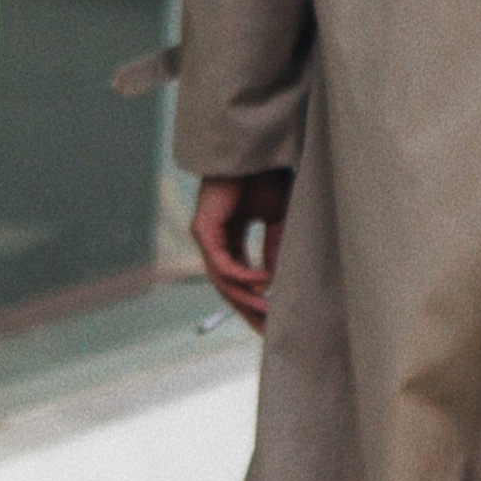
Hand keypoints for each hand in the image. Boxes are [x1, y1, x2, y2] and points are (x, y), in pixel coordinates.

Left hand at [192, 170, 291, 330]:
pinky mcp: (202, 229)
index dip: (254, 300)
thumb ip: (275, 250)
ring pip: (222, 280)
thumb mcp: (277, 221)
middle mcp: (214, 239)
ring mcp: (205, 236)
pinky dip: (242, 275)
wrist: (256, 151)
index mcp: (229, 237)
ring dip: (245, 298)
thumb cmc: (267, 178)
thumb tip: (275, 281)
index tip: (272, 320)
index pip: (237, 278)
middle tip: (267, 329)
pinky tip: (263, 282)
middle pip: (226, 286)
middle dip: (248, 308)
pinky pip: (221, 264)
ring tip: (268, 311)